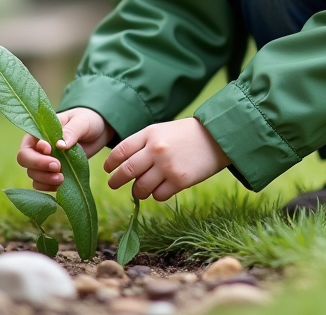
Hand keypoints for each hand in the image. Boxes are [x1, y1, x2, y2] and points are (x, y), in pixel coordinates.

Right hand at [16, 106, 113, 191]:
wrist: (97, 132)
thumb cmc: (86, 120)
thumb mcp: (81, 121)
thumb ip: (71, 131)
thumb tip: (60, 145)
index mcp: (39, 132)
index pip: (27, 145)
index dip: (36, 153)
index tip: (51, 151)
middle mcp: (37, 147)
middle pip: (25, 161)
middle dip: (39, 167)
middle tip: (58, 167)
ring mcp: (44, 161)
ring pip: (33, 175)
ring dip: (45, 179)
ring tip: (62, 178)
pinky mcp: (52, 172)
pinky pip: (42, 183)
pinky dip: (49, 187)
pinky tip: (61, 185)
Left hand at [104, 118, 229, 201]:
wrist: (217, 137)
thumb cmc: (187, 134)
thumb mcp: (162, 130)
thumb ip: (143, 144)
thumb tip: (124, 165)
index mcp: (150, 134)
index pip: (121, 151)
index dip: (111, 163)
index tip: (108, 169)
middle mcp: (156, 150)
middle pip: (126, 171)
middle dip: (116, 181)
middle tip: (113, 184)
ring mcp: (167, 166)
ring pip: (140, 188)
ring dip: (138, 191)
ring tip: (141, 189)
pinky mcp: (179, 180)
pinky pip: (158, 195)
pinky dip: (156, 195)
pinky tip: (162, 189)